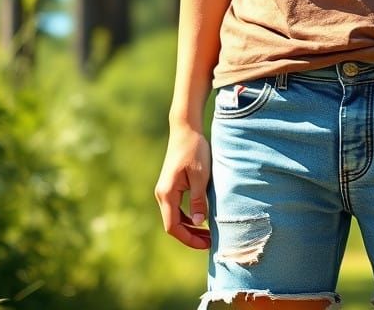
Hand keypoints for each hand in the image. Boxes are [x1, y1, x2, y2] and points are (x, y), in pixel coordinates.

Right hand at [154, 123, 211, 248]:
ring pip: (175, 217)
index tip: (206, 244)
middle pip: (173, 225)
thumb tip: (198, 222)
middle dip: (191, 236)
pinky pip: (177, 208)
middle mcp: (162, 194)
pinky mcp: (171, 185)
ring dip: (190, 227)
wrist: (185, 129)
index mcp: (167, 193)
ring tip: (208, 233)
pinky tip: (201, 218)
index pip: (173, 227)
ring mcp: (165, 190)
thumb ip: (198, 199)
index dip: (189, 239)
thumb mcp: (200, 175)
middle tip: (211, 242)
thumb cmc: (194, 149)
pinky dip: (188, 216)